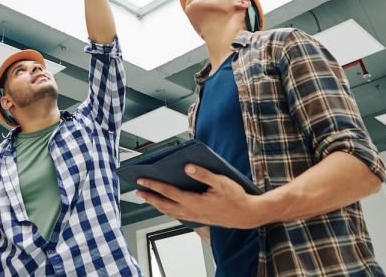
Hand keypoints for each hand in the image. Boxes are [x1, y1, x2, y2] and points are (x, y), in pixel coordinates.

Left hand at [136, 164, 267, 229]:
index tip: (141, 180)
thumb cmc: (236, 198)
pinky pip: (178, 215)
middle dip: (150, 197)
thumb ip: (204, 174)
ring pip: (170, 212)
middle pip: (165, 205)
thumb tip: (188, 166)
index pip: (169, 192)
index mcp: (195, 202)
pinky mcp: (198, 218)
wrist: (246, 215)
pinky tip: (166, 205)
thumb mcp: (222, 182)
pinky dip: (168, 209)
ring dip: (157, 204)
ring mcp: (194, 217)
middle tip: (138, 190)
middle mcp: (192, 211)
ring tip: (147, 197)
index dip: (154, 186)